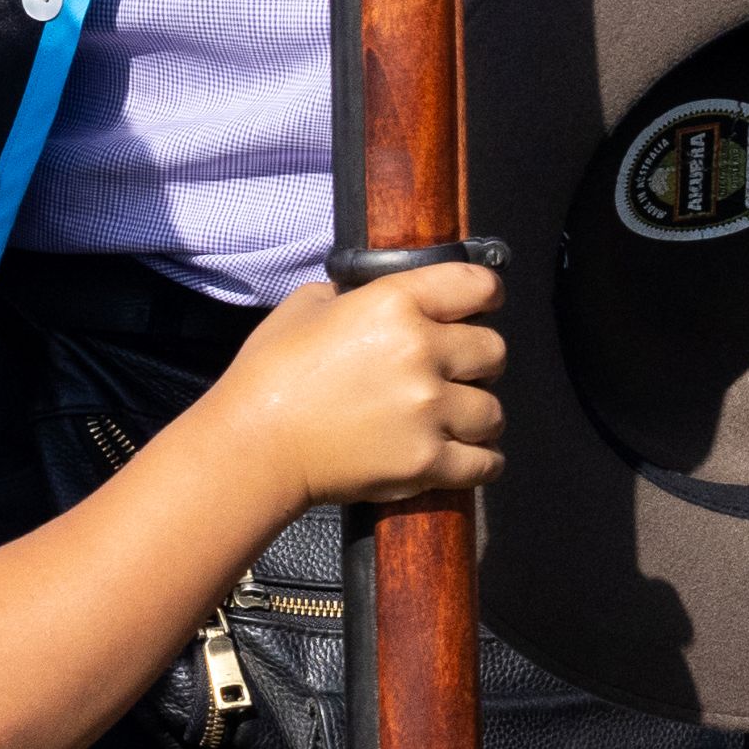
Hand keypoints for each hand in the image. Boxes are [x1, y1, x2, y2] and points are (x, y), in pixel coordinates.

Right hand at [207, 265, 507, 508]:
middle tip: (457, 371)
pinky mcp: (426, 462)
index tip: (481, 308)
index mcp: (396, 303)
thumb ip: (360, 294)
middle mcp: (422, 352)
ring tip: (456, 418)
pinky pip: (485, 462)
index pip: (479, 285)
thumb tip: (385, 297)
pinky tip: (467, 455)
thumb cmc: (270, 373)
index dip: (485, 296)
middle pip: (494, 351)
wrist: (254, 446)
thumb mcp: (309, 304)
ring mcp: (428, 411)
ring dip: (477, 414)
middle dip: (479, 361)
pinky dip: (480, 461)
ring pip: (493, 410)